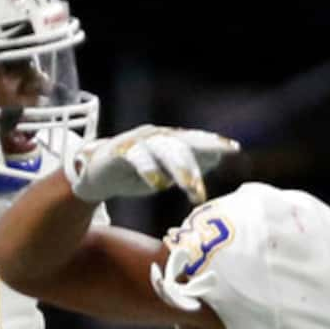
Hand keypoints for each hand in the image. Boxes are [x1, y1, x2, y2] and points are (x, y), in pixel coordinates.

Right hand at [66, 125, 237, 204]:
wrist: (96, 175)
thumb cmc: (133, 174)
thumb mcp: (165, 173)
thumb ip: (187, 166)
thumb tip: (217, 159)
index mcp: (169, 141)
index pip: (195, 139)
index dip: (213, 142)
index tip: (233, 148)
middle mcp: (155, 136)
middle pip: (181, 146)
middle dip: (196, 167)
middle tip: (201, 192)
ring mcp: (137, 141)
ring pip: (163, 149)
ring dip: (178, 169)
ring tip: (189, 188)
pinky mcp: (119, 150)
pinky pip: (137, 157)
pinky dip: (149, 170)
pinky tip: (158, 184)